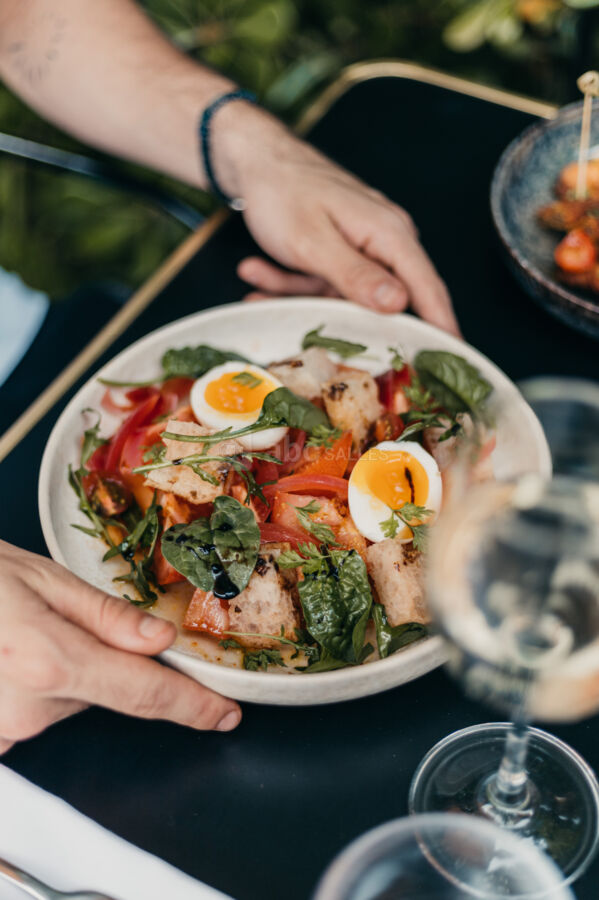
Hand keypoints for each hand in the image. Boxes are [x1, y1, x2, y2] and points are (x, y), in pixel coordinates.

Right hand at [0, 541, 240, 754]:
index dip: (192, 705)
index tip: (223, 714)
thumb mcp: (40, 578)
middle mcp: (27, 706)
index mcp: (49, 660)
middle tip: (59, 620)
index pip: (145, 692)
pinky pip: (38, 712)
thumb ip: (105, 616)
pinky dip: (38, 685)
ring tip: (24, 633)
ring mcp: (5, 729)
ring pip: (71, 703)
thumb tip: (160, 640)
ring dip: (64, 672)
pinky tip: (12, 656)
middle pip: (107, 692)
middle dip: (103, 659)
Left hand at [224, 112, 459, 335]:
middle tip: (322, 347)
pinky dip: (290, 284)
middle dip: (346, 322)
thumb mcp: (314, 242)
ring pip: (341, 296)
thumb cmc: (284, 191)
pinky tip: (256, 272)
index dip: (440, 329)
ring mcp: (360, 248)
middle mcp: (383, 242)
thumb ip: (356, 275)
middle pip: (382, 301)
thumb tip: (399, 304)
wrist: (253, 159)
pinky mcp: (338, 253)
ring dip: (298, 295)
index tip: (450, 363)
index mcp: (390, 235)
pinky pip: (321, 283)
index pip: (427, 289)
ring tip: (256, 284)